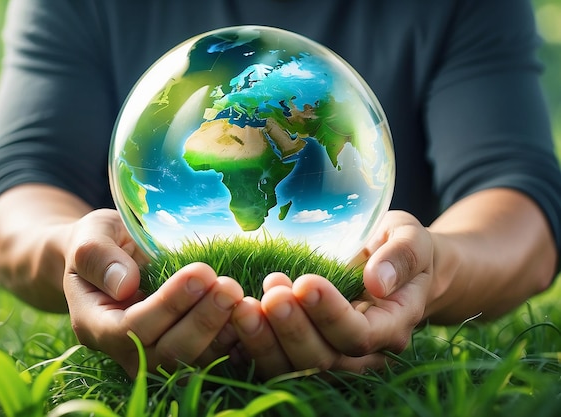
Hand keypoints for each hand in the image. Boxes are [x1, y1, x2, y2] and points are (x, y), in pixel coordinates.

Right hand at [61, 209, 242, 377]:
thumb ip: (98, 257)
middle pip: (166, 353)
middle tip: (230, 287)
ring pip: (191, 362)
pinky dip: (232, 343)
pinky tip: (251, 318)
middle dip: (202, 321)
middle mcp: (124, 351)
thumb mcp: (90, 238)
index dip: (169, 304)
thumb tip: (125, 284)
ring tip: (244, 299)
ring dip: (221, 334)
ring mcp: (154, 356)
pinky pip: (209, 359)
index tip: (201, 273)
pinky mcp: (182, 352)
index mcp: (96, 325)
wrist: (111, 259)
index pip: (132, 328)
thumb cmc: (101, 243)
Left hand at [231, 211, 432, 378]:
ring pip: (295, 367)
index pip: (359, 335)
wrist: (393, 266)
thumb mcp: (411, 238)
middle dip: (293, 329)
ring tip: (243, 308)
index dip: (331, 315)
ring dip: (265, 341)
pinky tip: (231, 321)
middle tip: (272, 294)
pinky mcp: (304, 351)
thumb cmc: (401, 248)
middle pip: (324, 359)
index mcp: (391, 326)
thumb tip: (377, 281)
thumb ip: (402, 255)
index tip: (306, 282)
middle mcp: (362, 353)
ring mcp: (331, 356)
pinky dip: (250, 347)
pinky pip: (275, 360)